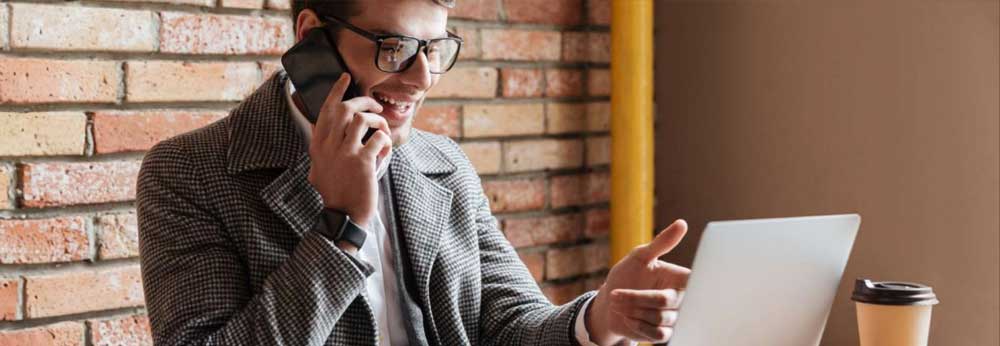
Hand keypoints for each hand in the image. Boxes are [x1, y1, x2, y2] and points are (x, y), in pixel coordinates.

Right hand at [307, 73, 391, 227]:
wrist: (343, 214)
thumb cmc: (335, 192)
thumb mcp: (319, 168)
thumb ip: (323, 149)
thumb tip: (322, 131)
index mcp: (318, 144)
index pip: (326, 109)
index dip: (337, 90)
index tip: (345, 77)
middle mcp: (329, 145)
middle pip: (347, 108)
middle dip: (364, 102)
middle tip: (376, 107)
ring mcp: (345, 152)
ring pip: (362, 119)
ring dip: (378, 121)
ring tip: (383, 130)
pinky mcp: (362, 162)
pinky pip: (379, 139)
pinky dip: (386, 141)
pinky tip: (386, 150)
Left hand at [586, 219, 690, 344]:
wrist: (609, 303)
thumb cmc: (627, 275)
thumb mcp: (640, 256)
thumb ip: (661, 243)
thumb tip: (682, 224)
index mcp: (680, 278)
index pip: (696, 282)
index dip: (698, 286)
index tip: (686, 286)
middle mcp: (681, 298)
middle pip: (665, 301)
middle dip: (636, 298)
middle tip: (616, 294)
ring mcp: (673, 317)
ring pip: (660, 318)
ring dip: (633, 310)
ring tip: (618, 303)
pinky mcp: (664, 334)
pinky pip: (658, 335)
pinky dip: (639, 325)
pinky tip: (628, 317)